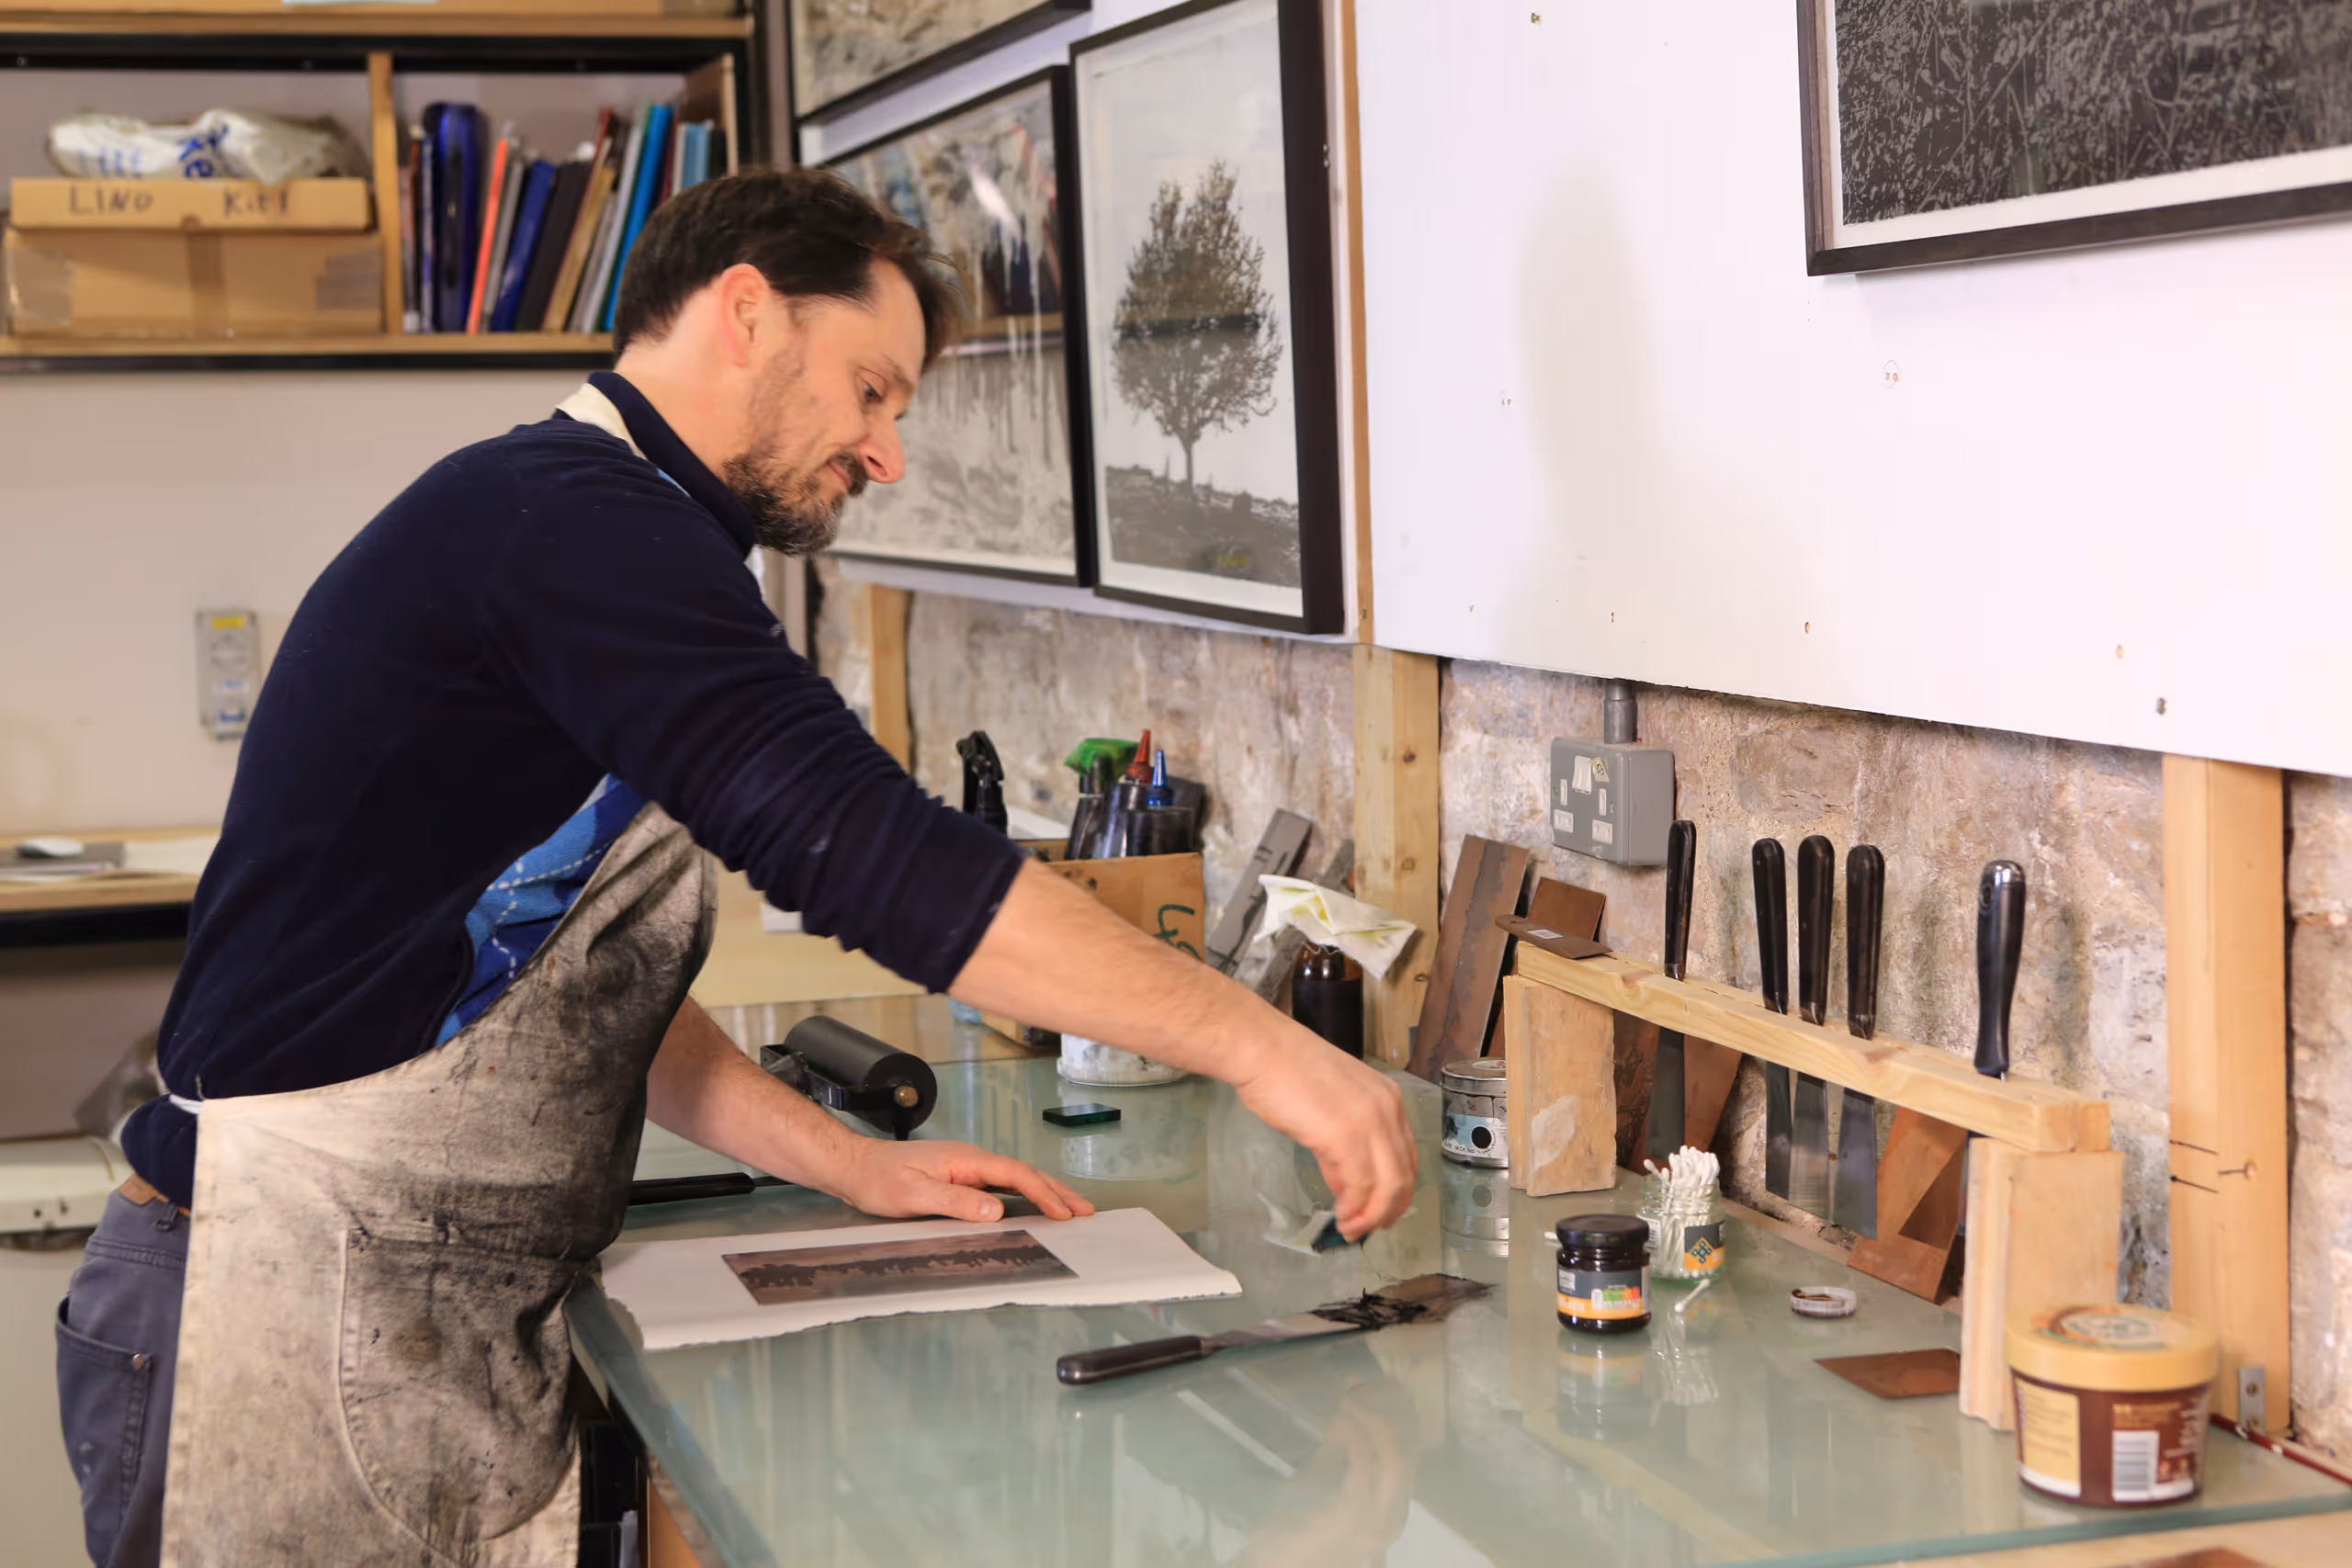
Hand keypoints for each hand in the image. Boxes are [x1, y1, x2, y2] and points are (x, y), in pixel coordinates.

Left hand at [826, 1138, 1095, 1224]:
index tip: (1065, 1214)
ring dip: (1045, 1192)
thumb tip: (997, 1211)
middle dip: (1057, 1191)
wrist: (856, 1167)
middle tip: (1086, 1211)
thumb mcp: (914, 1196)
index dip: (1044, 1194)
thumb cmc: (879, 1180)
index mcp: (966, 1160)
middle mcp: (971, 1159)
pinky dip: (1024, 1195)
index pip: (1016, 1175)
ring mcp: (967, 1167)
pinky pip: (1001, 1185)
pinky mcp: (960, 1176)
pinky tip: (1032, 1206)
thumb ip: (955, 1202)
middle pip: (1024, 1173)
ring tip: (1070, 1209)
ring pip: (1016, 1179)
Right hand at [1234, 1030, 1417, 1239]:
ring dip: (1371, 1215)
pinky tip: (1340, 1215)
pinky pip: (1361, 1185)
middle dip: (1387, 1210)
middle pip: (1404, 1175)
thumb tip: (1346, 1184)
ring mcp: (1370, 1122)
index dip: (1397, 1191)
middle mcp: (1388, 1110)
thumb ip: (1344, 1146)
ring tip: (1350, 1229)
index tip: (1381, 1212)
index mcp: (1388, 1099)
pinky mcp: (1346, 1136)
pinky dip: (1354, 1208)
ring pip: (1389, 1185)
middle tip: (1366, 1229)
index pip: (1407, 1156)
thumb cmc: (1286, 1072)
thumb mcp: (1329, 1108)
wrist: (1262, 1050)